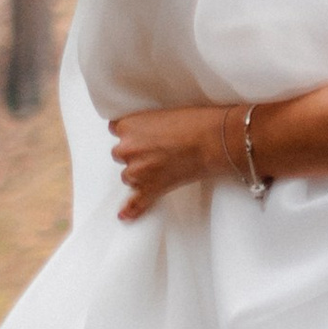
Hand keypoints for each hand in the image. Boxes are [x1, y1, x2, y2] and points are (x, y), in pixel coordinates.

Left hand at [109, 102, 235, 221]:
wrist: (212, 141)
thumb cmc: (194, 123)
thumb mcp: (162, 113)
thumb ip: (146, 125)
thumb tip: (146, 135)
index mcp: (128, 126)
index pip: (115, 129)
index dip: (130, 134)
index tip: (140, 136)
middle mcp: (127, 149)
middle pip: (120, 154)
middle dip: (134, 154)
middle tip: (155, 151)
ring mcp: (138, 171)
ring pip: (128, 176)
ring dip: (140, 174)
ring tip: (162, 167)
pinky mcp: (151, 189)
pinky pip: (136, 203)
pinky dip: (132, 209)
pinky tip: (124, 214)